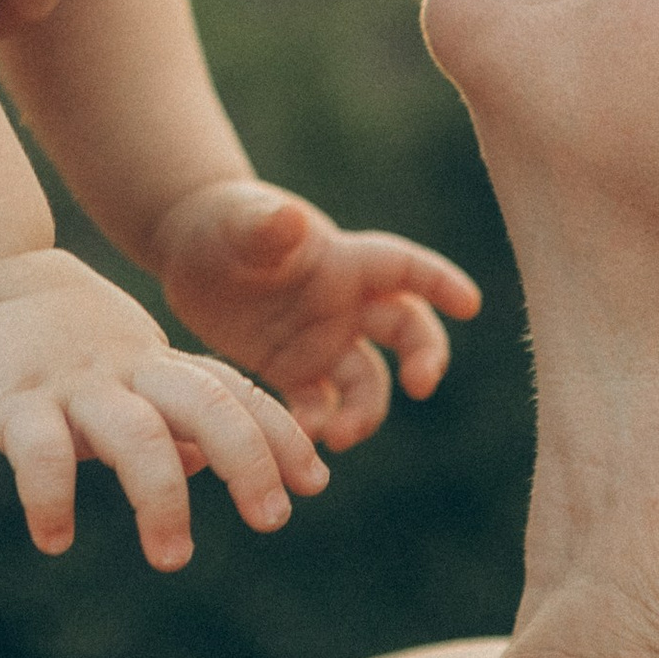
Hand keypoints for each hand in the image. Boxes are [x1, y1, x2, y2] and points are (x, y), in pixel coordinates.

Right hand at [0, 250, 326, 571]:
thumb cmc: (61, 336)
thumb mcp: (125, 370)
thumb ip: (163, 415)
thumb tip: (201, 463)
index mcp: (158, 366)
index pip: (236, 393)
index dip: (280, 434)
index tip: (315, 481)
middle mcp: (127, 370)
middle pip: (207, 404)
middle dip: (249, 459)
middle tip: (275, 519)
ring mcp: (73, 383)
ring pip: (135, 434)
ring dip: (161, 497)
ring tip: (172, 557)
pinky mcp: (13, 397)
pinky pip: (38, 450)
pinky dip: (50, 497)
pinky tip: (54, 539)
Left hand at [151, 181, 482, 452]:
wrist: (189, 251)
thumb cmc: (221, 221)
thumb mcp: (237, 222)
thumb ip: (265, 224)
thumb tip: (293, 220)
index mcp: (343, 262)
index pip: (405, 269)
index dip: (441, 283)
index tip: (470, 305)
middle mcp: (345, 304)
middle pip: (407, 330)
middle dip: (425, 357)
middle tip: (421, 387)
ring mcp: (323, 340)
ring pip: (366, 382)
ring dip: (364, 411)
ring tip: (336, 436)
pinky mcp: (293, 370)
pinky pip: (319, 405)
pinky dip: (317, 424)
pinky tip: (299, 437)